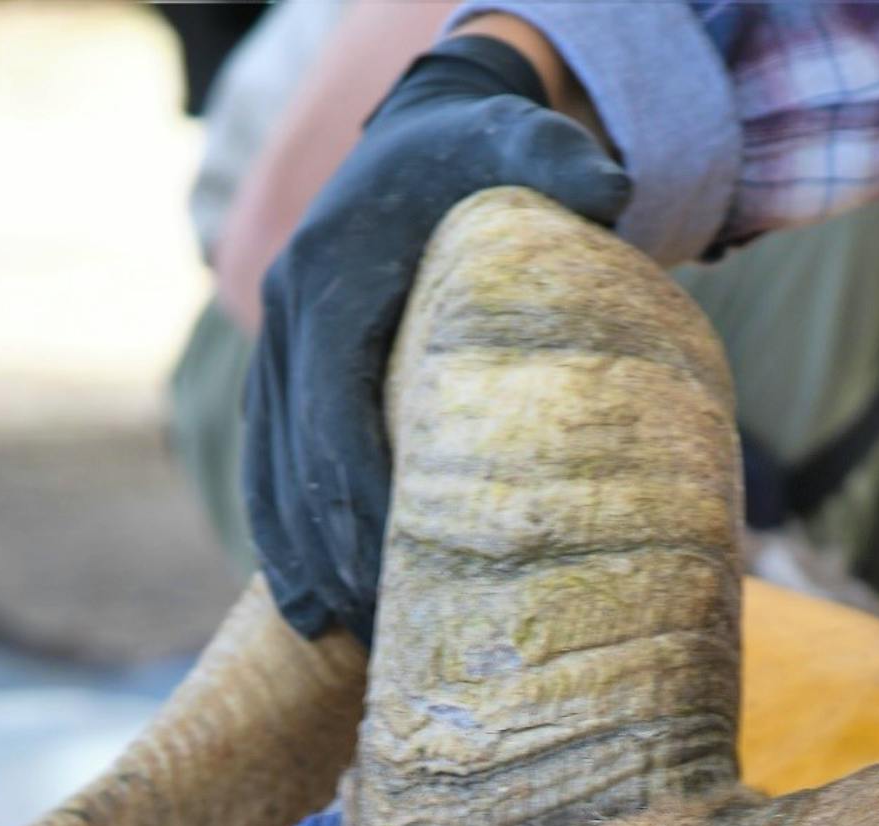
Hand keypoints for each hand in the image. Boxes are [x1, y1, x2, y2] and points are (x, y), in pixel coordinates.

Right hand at [242, 31, 630, 642]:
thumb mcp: (523, 149)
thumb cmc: (482, 160)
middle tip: (377, 632)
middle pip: (296, 456)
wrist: (426, 136)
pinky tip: (307, 605)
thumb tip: (608, 192)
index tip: (394, 577)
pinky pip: (270, 464)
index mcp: (332, 276)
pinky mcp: (285, 373)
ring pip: (270, 468)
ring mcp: (278, 345)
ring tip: (334, 636)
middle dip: (330, 550)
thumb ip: (561, 165)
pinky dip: (284, 533)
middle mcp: (288, 312)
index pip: (336, 411)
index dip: (359, 500)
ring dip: (297, 557)